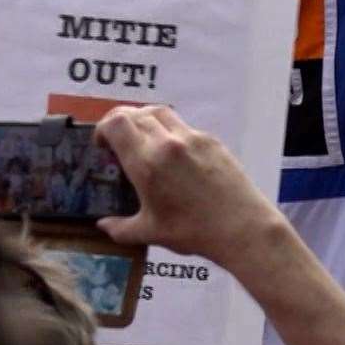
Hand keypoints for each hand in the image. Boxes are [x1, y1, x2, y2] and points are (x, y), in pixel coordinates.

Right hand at [93, 106, 282, 267]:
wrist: (242, 226)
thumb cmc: (193, 232)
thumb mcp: (150, 233)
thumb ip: (120, 228)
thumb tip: (102, 225)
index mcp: (146, 163)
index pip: (116, 124)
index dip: (103, 128)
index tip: (102, 145)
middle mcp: (167, 143)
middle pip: (135, 113)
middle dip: (120, 123)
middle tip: (118, 141)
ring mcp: (192, 138)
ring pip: (159, 112)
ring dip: (144, 120)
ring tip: (143, 139)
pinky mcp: (211, 140)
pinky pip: (183, 125)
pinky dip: (169, 130)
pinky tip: (173, 153)